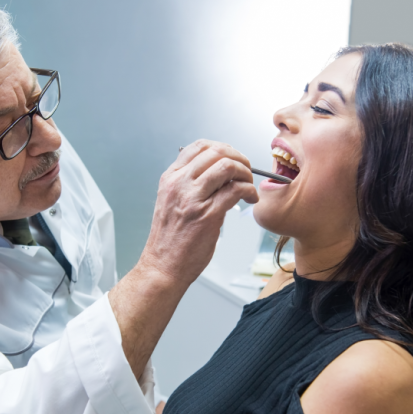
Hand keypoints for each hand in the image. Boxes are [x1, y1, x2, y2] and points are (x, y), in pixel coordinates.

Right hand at [109, 140, 257, 378]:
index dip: (222, 148)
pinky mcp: (208, 215)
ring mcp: (193, 199)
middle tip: (247, 170)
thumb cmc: (169, 241)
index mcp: (170, 179)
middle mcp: (179, 184)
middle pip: (216, 151)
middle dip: (238, 157)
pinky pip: (236, 190)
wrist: (162, 267)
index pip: (199, 146)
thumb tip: (219, 176)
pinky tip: (250, 199)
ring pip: (227, 166)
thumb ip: (190, 186)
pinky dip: (249, 191)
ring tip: (249, 185)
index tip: (233, 158)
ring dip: (246, 172)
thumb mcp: (172, 203)